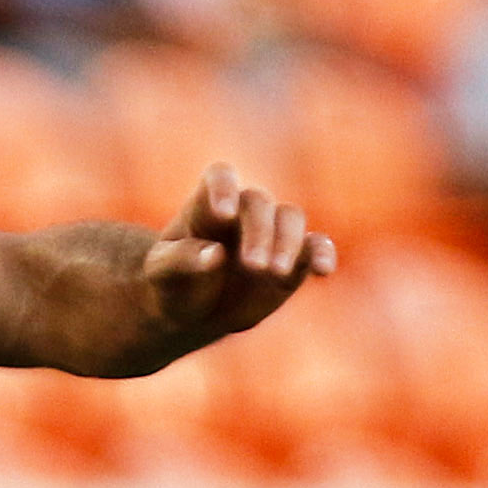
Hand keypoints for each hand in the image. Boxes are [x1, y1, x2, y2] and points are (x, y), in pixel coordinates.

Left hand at [146, 161, 335, 349]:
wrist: (195, 310)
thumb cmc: (173, 283)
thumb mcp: (162, 275)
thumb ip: (181, 261)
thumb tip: (215, 253)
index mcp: (206, 204)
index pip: (220, 176)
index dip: (223, 188)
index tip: (223, 214)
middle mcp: (242, 211)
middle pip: (258, 202)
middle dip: (258, 232)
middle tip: (252, 265)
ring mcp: (271, 232)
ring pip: (291, 217)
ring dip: (288, 242)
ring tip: (276, 272)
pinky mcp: (294, 258)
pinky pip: (315, 246)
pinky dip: (322, 253)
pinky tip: (324, 271)